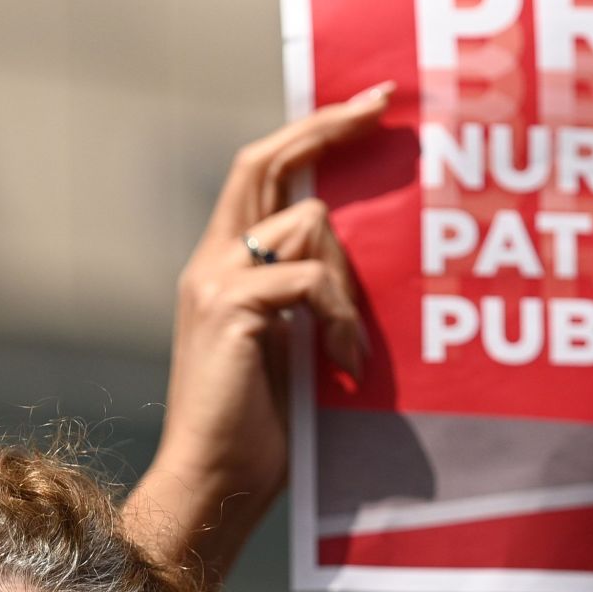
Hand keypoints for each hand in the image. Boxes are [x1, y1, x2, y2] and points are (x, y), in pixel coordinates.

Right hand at [125, 83, 392, 585]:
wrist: (214, 484)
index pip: (258, 172)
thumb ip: (309, 296)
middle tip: (382, 107)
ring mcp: (215, 282)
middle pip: (264, 159)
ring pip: (308, 221)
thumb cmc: (259, 434)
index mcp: (222, 267)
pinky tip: (345, 367)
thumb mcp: (291, 347)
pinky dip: (340, 319)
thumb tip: (361, 258)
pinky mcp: (231, 308)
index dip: (307, 134)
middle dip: (326, 126)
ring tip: (351, 352)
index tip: (362, 108)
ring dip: (349, 282)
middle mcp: (210, 262)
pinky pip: (310, 277)